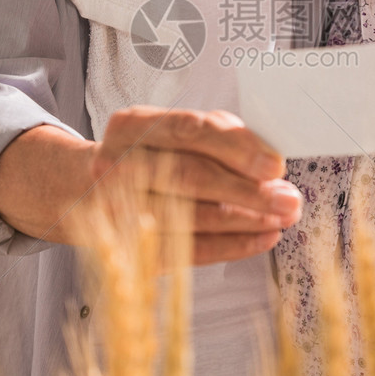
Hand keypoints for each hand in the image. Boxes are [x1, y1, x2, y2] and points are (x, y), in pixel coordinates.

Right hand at [90, 106, 301, 263]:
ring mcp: (116, 208)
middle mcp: (118, 164)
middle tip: (287, 200)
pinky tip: (260, 238)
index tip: (274, 165)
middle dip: (247, 191)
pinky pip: (187, 250)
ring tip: (280, 219)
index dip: (236, 148)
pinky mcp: (129, 246)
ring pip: (189, 217)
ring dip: (244, 221)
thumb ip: (219, 137)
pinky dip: (230, 246)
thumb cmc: (148, 155)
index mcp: (133, 125)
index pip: (189, 130)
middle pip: (188, 177)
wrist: (88, 188)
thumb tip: (270, 163)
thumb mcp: (175, 132)